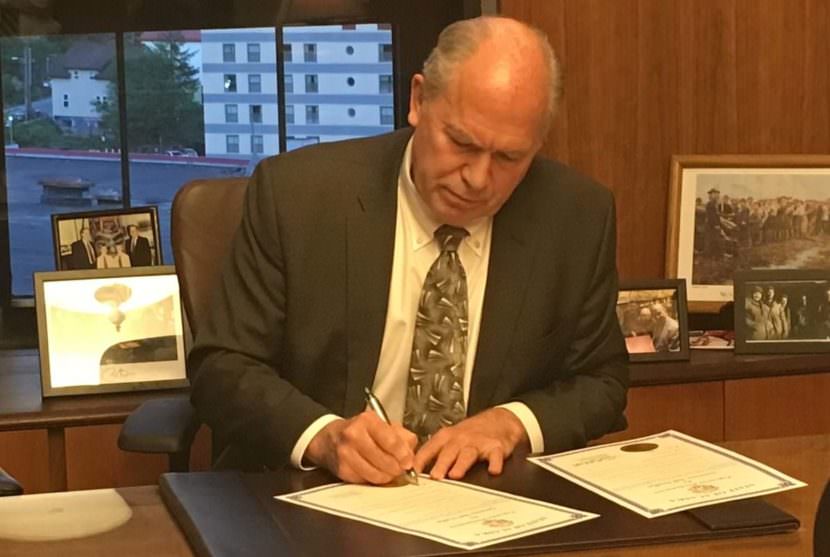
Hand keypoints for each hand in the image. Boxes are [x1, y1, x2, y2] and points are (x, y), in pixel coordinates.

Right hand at [304, 411, 416, 483]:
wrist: (329, 438)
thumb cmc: (359, 431)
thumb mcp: (382, 424)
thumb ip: (402, 436)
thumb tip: (411, 455)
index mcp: (367, 421)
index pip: (391, 441)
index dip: (404, 455)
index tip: (408, 462)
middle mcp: (354, 435)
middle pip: (385, 461)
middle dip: (397, 468)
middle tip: (400, 468)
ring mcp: (346, 453)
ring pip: (377, 475)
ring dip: (387, 476)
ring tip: (389, 471)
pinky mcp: (342, 470)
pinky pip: (366, 481)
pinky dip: (374, 479)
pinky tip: (374, 471)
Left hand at [414, 407, 528, 479]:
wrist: (498, 420)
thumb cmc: (470, 433)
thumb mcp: (450, 437)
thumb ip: (435, 453)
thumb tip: (415, 470)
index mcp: (447, 437)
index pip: (430, 448)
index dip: (420, 460)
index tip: (412, 471)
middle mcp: (461, 439)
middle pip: (449, 451)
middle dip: (441, 464)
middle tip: (434, 477)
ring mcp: (478, 443)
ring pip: (468, 454)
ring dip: (461, 464)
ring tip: (455, 475)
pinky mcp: (495, 447)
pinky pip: (495, 456)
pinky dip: (494, 463)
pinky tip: (492, 471)